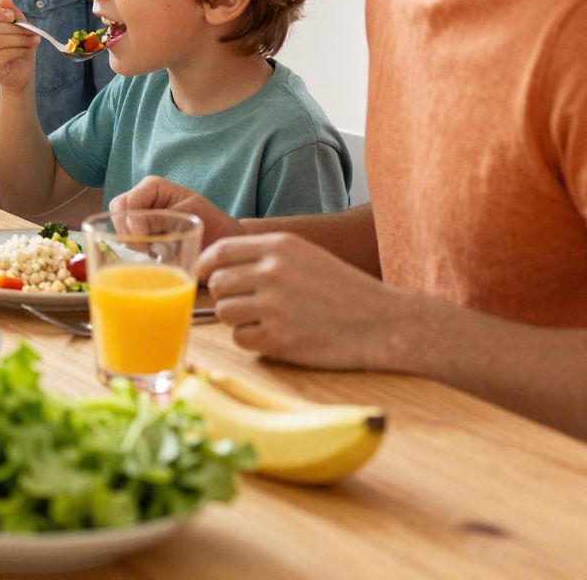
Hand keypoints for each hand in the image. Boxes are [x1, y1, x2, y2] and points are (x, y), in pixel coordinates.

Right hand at [0, 0, 37, 90]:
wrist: (21, 69)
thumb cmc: (19, 43)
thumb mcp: (19, 23)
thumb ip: (11, 10)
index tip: (12, 16)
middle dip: (15, 28)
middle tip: (32, 31)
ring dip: (20, 39)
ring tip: (34, 40)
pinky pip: (3, 54)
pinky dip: (19, 50)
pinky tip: (27, 50)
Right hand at [108, 175, 245, 248]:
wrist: (224, 243)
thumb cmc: (213, 224)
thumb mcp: (190, 217)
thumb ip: (161, 219)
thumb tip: (133, 228)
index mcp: (152, 187)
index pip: (126, 203)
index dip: (130, 223)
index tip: (146, 243)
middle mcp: (143, 200)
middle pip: (117, 214)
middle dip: (127, 233)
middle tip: (148, 248)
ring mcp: (140, 218)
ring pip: (119, 229)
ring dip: (133, 243)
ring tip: (156, 250)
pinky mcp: (142, 236)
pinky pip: (127, 242)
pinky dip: (137, 251)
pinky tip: (155, 255)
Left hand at [197, 233, 407, 369]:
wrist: (383, 323)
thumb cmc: (344, 289)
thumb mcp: (306, 254)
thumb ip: (264, 255)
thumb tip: (216, 264)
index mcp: (278, 246)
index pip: (218, 252)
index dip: (205, 266)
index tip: (203, 275)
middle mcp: (272, 272)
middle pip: (216, 284)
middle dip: (224, 296)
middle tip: (245, 304)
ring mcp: (273, 306)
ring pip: (224, 312)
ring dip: (238, 319)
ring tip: (265, 320)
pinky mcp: (278, 338)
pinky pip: (240, 339)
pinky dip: (252, 340)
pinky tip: (276, 336)